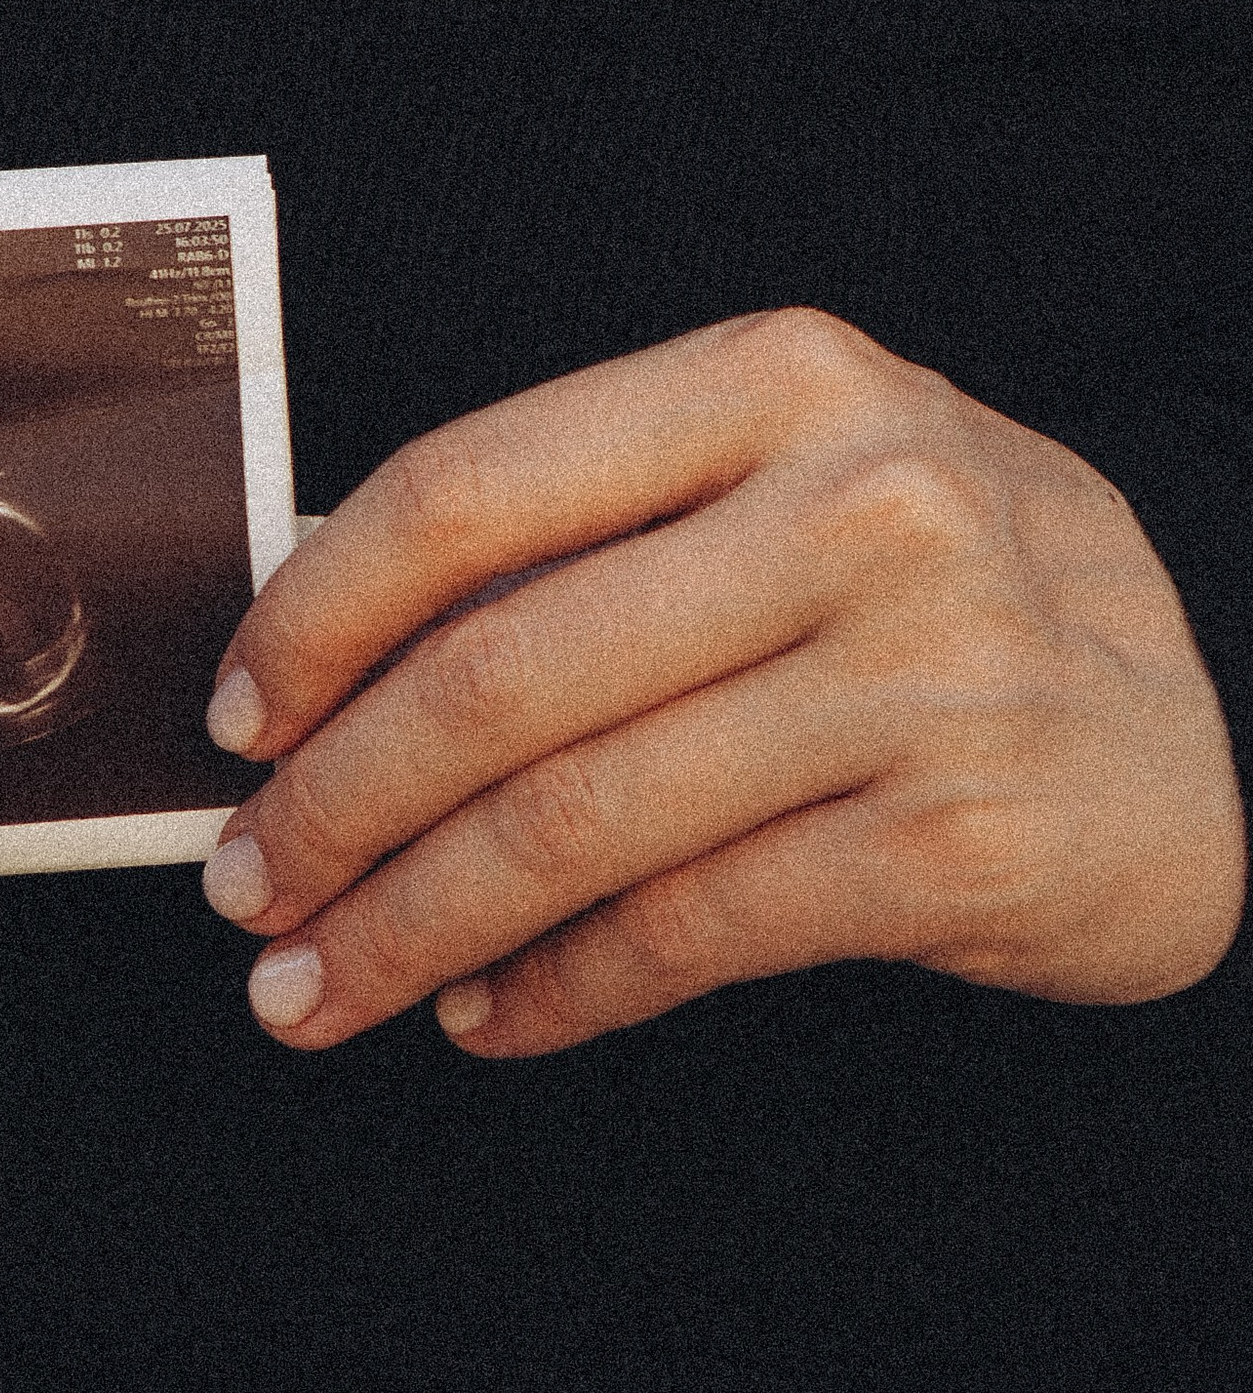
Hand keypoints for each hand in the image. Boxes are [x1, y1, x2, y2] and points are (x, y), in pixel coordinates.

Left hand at [200, 308, 1245, 1055]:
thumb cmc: (931, 595)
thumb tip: (315, 663)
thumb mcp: (789, 485)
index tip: (236, 717)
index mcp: (779, 378)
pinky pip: (686, 932)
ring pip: (575, 822)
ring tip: (314, 986)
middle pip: (502, 673)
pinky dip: (555, 990)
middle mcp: (859, 504)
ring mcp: (923, 673)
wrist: (1193, 737)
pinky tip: (485, 1015)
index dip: (316, 613)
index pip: (468, 486)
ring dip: (409, 924)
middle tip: (246, 888)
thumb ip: (591, 535)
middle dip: (335, 803)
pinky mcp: (957, 841)